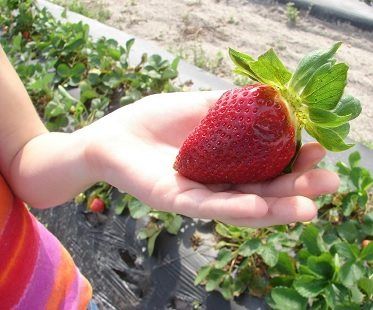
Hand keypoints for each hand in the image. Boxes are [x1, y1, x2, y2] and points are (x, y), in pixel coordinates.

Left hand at [81, 91, 339, 226]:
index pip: (265, 166)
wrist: (110, 136)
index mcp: (224, 161)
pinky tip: (258, 209)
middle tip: (330, 184)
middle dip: (296, 188)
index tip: (320, 150)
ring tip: (309, 208)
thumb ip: (229, 107)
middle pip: (261, 190)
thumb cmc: (151, 120)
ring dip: (275, 208)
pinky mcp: (175, 200)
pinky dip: (232, 209)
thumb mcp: (197, 108)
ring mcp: (197, 194)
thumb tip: (268, 98)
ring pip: (241, 205)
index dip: (293, 161)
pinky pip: (207, 206)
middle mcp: (216, 182)